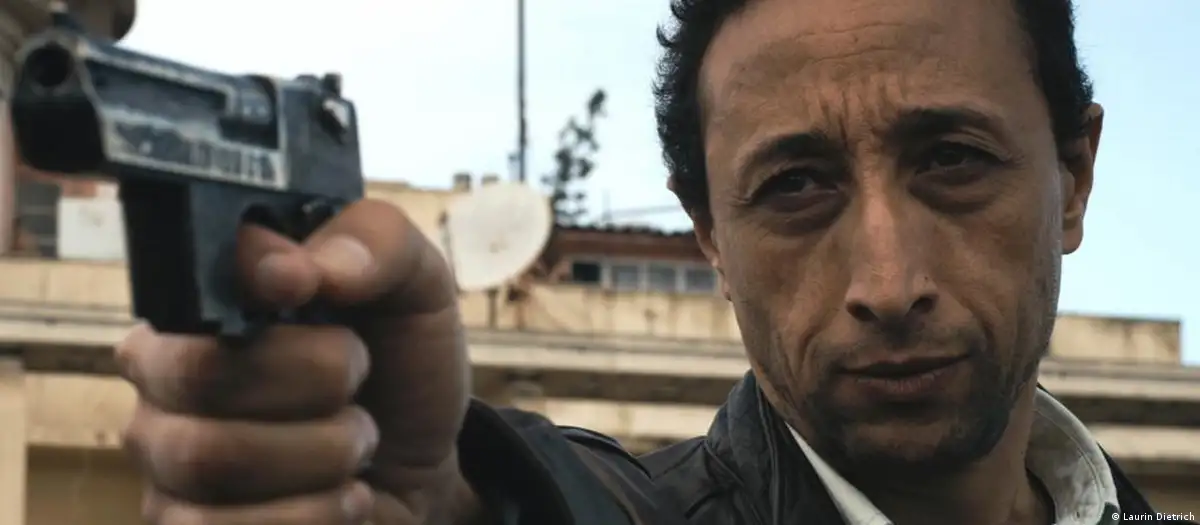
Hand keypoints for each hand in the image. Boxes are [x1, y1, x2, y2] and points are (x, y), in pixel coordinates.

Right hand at [119, 200, 481, 523]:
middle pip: (197, 374)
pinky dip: (316, 515)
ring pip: (212, 459)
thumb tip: (303, 267)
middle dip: (313, 378)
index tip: (312, 291)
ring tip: (356, 443)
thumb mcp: (416, 286)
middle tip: (357, 381)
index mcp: (208, 303)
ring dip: (323, 453)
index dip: (260, 286)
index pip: (192, 279)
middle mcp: (166, 379)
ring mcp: (166, 462)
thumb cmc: (400, 366)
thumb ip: (373, 242)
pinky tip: (344, 497)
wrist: (426, 464)